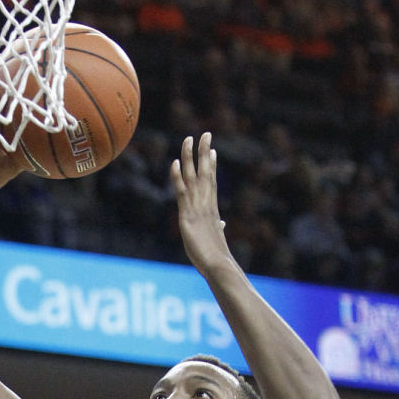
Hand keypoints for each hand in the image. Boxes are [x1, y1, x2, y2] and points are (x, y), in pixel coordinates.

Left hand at [172, 132, 230, 275]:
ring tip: (190, 138)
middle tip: (206, 134)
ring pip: (194, 177)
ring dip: (191, 157)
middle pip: (206, 172)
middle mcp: (207, 204)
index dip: (211, 166)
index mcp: (213, 209)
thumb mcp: (217, 238)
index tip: (211, 151)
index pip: (211, 182)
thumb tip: (222, 223)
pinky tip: (176, 162)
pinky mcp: (187, 216)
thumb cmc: (218, 257)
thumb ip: (218, 227)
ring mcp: (198, 208)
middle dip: (205, 152)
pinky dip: (178, 177)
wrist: (219, 265)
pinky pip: (182, 192)